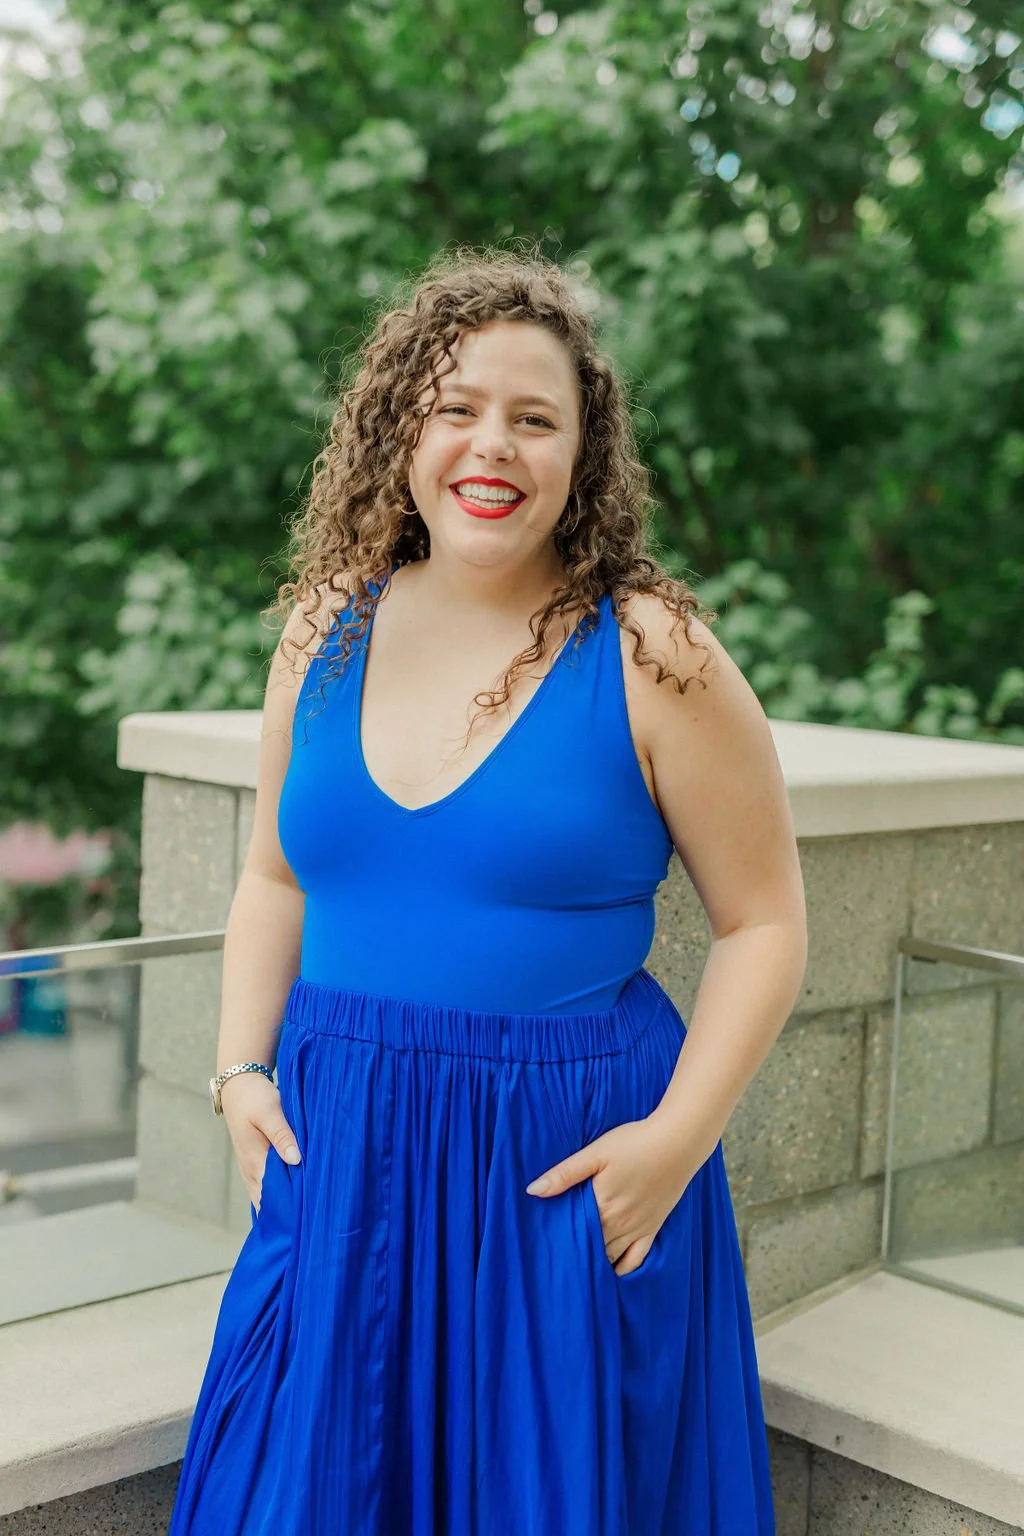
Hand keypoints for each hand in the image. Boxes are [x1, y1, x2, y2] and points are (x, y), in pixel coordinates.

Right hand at [220, 1072, 300, 1212]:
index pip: (271, 1198)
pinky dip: (284, 1190)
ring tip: (312, 1211)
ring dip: (287, 1201)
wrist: (238, 1087)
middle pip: (271, 1202)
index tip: (310, 1217)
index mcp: (255, 1163)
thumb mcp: (269, 1112)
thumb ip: (282, 1136)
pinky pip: (270, 1185)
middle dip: (290, 1211)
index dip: (289, 1210)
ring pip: (270, 1195)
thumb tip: (296, 1160)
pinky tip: (300, 1192)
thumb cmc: (254, 1098)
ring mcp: (253, 1169)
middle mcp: (252, 1172)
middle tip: (317, 1218)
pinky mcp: (257, 1163)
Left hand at [525, 1115, 694, 1276]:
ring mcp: (637, 1228)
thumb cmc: (634, 1143)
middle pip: (590, 1247)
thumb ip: (565, 1173)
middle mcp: (618, 1223)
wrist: (678, 1142)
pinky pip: (637, 1259)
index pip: (572, 1232)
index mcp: (600, 1205)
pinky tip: (612, 1272)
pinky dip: (623, 1269)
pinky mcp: (653, 1227)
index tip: (541, 1246)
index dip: (557, 1240)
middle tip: (554, 1261)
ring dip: (594, 1261)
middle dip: (573, 1252)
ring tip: (576, 1268)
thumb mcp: (596, 1152)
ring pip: (610, 1255)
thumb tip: (533, 1190)